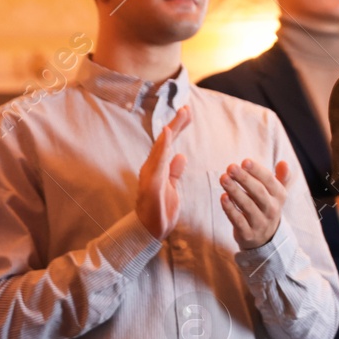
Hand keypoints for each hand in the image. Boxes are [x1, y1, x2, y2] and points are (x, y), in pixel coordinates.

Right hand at [136, 105, 190, 239]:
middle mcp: (153, 168)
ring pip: (161, 148)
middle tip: (187, 107)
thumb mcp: (171, 187)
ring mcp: (150, 175)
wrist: (150, 231)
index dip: (178, 128)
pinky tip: (167, 134)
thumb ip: (174, 172)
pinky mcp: (151, 183)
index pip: (169, 144)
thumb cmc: (160, 211)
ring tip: (180, 115)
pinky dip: (162, 147)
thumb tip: (180, 156)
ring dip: (171, 131)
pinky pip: (158, 162)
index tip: (187, 113)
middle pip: (165, 142)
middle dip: (176, 124)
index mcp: (158, 168)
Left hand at [221, 158, 289, 250]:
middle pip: (258, 192)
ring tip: (223, 178)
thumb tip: (284, 163)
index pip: (269, 181)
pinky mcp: (248, 233)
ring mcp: (260, 222)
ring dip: (234, 191)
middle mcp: (271, 209)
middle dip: (244, 178)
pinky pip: (238, 220)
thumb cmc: (266, 207)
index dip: (257, 171)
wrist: (265, 238)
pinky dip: (230, 209)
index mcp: (279, 196)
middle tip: (231, 167)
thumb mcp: (277, 193)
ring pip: (247, 205)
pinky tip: (223, 197)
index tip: (245, 161)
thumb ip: (281, 177)